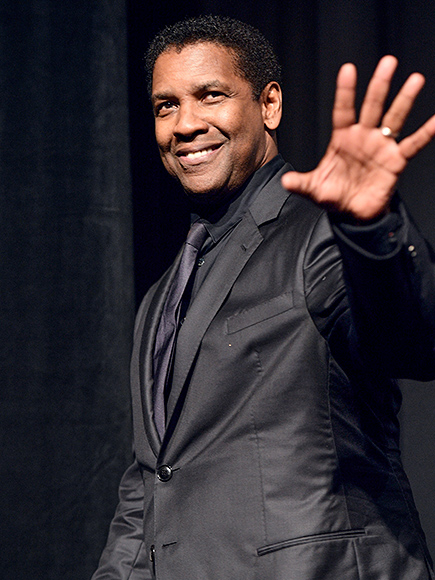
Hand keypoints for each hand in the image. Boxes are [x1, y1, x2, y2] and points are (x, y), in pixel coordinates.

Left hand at [281, 56, 434, 220]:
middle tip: (389, 62)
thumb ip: (302, 184)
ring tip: (415, 79)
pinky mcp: (395, 161)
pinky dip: (426, 133)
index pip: (343, 110)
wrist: (353, 214)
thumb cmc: (334, 197)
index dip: (346, 92)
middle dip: (379, 85)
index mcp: (342, 140)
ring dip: (404, 100)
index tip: (348, 70)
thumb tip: (286, 181)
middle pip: (372, 106)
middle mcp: (363, 138)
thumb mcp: (315, 189)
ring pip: (394, 118)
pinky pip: (412, 144)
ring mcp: (380, 147)